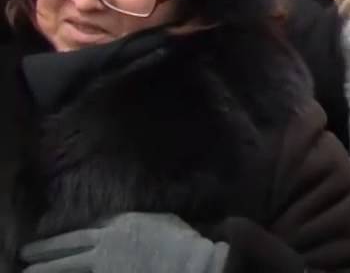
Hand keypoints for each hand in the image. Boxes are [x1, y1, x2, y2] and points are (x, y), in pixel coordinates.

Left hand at [21, 212, 226, 272]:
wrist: (185, 261)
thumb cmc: (181, 240)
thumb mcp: (165, 220)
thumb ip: (148, 221)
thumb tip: (146, 224)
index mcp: (122, 221)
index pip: (91, 225)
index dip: (74, 232)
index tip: (62, 237)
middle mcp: (106, 239)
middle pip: (69, 243)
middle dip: (47, 248)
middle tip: (26, 253)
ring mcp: (103, 261)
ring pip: (66, 263)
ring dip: (45, 267)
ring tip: (27, 271)